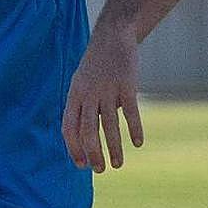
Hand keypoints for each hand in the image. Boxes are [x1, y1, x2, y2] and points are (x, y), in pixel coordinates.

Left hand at [62, 27, 143, 172]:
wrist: (112, 36)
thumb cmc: (96, 65)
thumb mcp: (81, 83)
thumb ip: (82, 107)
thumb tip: (87, 137)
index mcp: (74, 95)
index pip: (69, 127)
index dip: (73, 148)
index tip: (81, 165)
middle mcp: (88, 94)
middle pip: (87, 130)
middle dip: (93, 153)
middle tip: (100, 170)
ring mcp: (108, 89)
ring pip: (108, 125)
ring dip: (113, 148)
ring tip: (118, 164)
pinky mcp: (127, 85)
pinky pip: (130, 112)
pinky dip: (134, 129)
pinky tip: (138, 143)